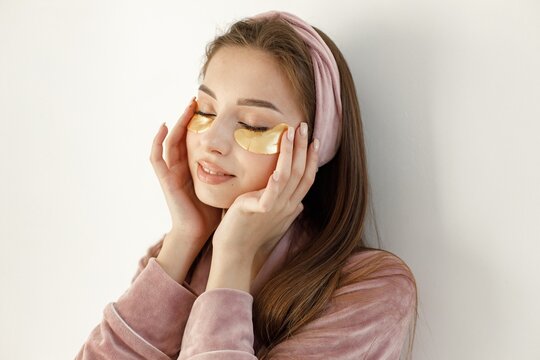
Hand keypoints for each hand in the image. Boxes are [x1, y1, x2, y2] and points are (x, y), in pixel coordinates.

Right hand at [150, 97, 221, 247]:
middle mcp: (181, 167)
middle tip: (198, 99)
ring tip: (187, 106)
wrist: (199, 234)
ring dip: (176, 122)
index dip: (201, 123)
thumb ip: (235, 171)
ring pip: (170, 141)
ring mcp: (171, 173)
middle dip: (189, 117)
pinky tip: (164, 126)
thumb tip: (258, 157)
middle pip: (182, 135)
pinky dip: (157, 141)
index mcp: (194, 167)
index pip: (195, 139)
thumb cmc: (213, 212)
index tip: (213, 106)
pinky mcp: (165, 180)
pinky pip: (156, 157)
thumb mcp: (226, 185)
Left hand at [211, 122, 318, 266]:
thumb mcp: (271, 217)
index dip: (311, 159)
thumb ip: (284, 208)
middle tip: (305, 126)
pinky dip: (279, 174)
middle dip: (304, 147)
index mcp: (290, 205)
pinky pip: (274, 190)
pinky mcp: (261, 210)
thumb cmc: (248, 233)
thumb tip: (299, 205)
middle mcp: (287, 206)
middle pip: (302, 172)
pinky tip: (279, 161)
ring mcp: (276, 208)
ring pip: (290, 175)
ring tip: (291, 131)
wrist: (234, 251)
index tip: (313, 140)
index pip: (306, 178)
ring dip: (292, 152)